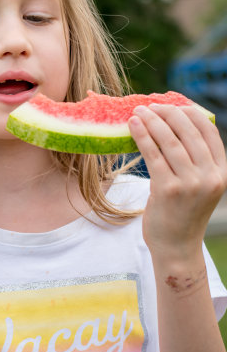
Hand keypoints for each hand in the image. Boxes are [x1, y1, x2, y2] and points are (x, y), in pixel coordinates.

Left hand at [129, 104, 226, 260]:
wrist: (176, 247)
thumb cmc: (182, 212)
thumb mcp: (199, 184)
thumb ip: (195, 159)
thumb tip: (172, 122)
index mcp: (221, 171)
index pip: (208, 130)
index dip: (188, 112)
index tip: (170, 104)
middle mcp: (210, 176)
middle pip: (188, 131)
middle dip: (167, 112)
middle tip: (149, 105)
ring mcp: (191, 183)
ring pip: (169, 140)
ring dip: (151, 121)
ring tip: (137, 112)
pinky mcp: (168, 190)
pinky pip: (153, 154)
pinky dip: (142, 136)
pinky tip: (133, 126)